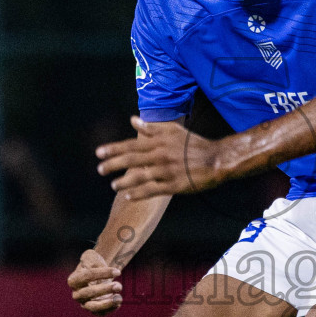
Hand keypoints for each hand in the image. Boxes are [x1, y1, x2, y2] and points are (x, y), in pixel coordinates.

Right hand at [68, 248, 122, 315]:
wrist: (99, 275)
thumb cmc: (94, 265)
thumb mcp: (90, 256)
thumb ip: (89, 258)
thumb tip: (92, 265)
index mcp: (73, 280)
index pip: (86, 276)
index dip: (102, 273)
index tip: (118, 271)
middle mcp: (77, 294)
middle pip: (88, 293)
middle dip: (105, 289)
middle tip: (118, 285)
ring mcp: (84, 303)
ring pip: (92, 307)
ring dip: (106, 304)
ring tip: (119, 298)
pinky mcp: (94, 310)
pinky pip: (100, 313)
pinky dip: (110, 310)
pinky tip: (118, 303)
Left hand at [96, 117, 224, 198]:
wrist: (216, 159)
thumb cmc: (194, 144)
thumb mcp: (173, 131)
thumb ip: (152, 127)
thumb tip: (133, 120)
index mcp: (159, 142)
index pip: (131, 145)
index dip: (114, 149)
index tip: (99, 152)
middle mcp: (161, 155)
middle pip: (132, 160)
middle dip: (113, 164)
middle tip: (100, 169)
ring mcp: (167, 171)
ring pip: (140, 177)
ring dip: (124, 181)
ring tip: (113, 185)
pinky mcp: (175, 185)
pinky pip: (153, 190)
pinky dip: (140, 193)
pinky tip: (129, 196)